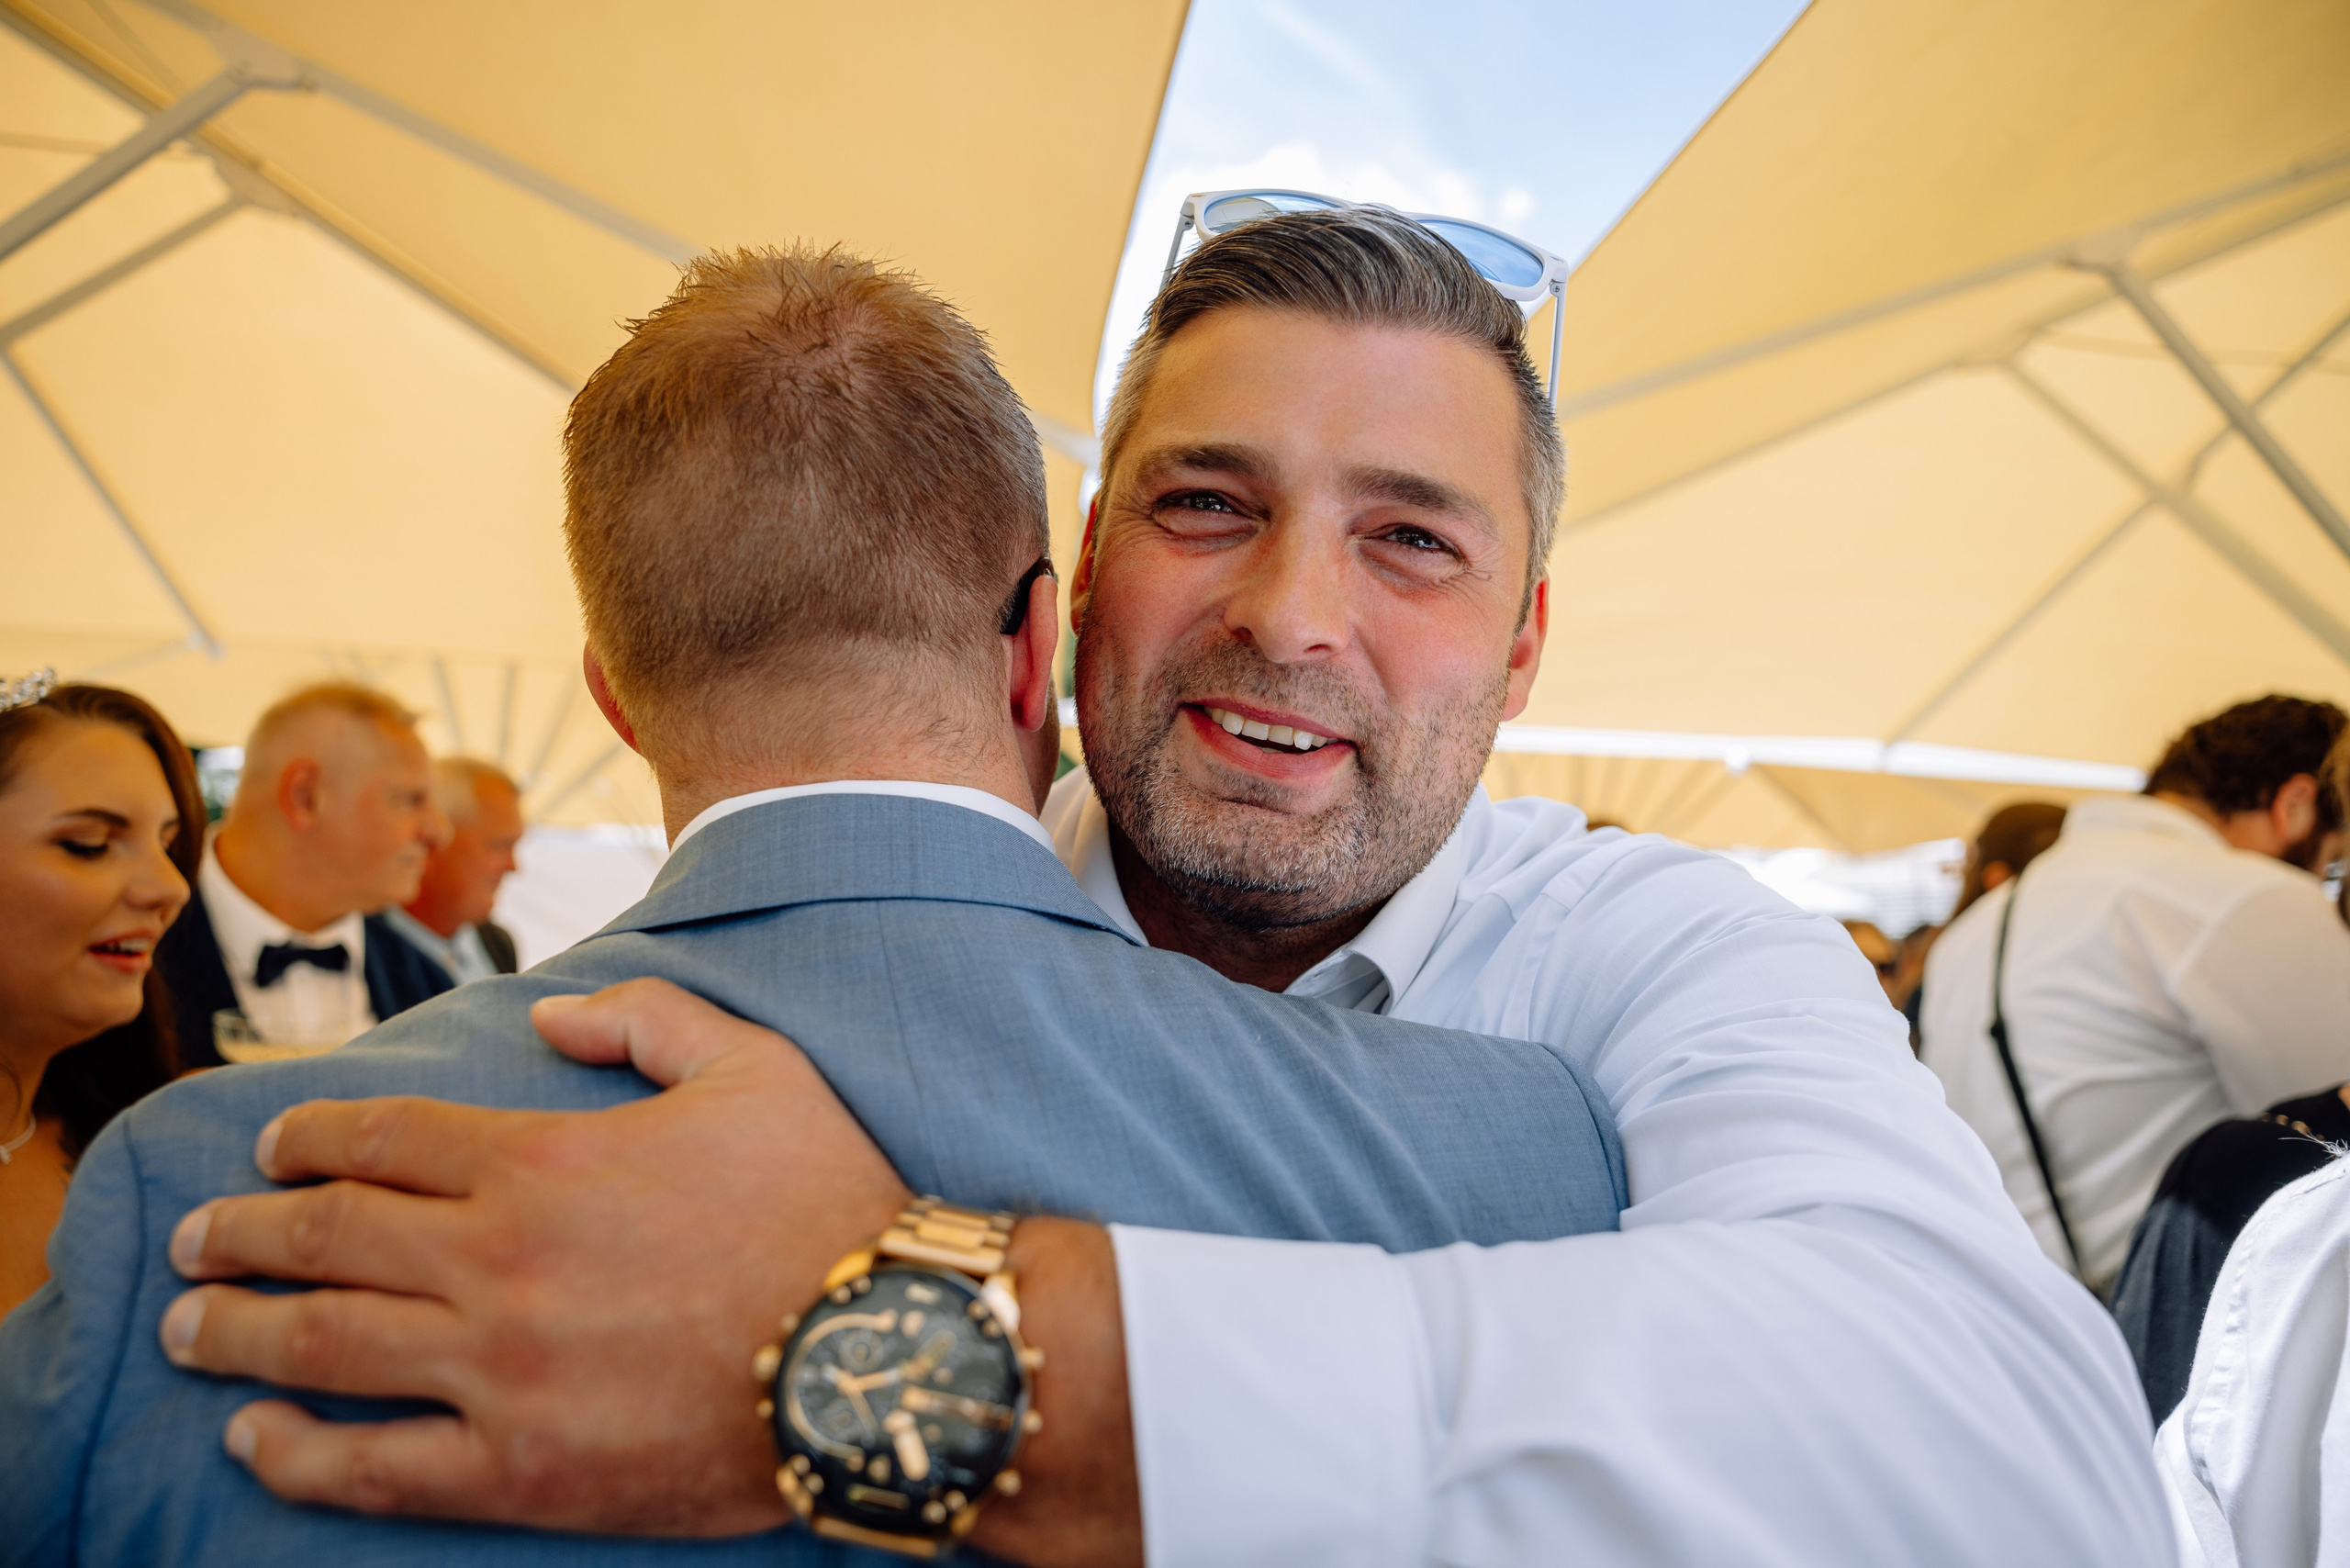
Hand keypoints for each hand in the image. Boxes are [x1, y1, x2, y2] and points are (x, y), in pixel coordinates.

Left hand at [157, 977, 910, 1533]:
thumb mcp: (755, 1066)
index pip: (381, 1139)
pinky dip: (298, 1455)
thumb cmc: (830, 1202)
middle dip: (240, 1231)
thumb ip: (645, 1019)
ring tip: (187, 1326)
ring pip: (320, 1345)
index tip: (269, 1146)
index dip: (307, 1136)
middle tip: (196, 1239)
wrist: (885, 1353)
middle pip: (323, 1236)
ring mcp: (498, 1371)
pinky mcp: (520, 1470)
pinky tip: (255, 1440)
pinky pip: (374, 1468)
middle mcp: (496, 1261)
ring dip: (235, 1331)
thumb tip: (546, 1015)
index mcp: (543, 1161)